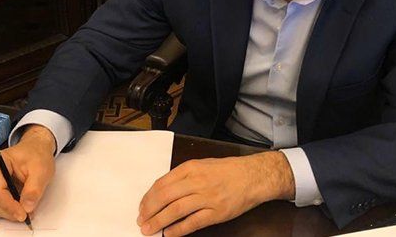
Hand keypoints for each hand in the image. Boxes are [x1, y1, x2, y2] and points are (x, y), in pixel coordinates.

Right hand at [0, 125, 55, 220]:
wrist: (34, 149)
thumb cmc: (36, 156)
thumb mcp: (41, 171)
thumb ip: (34, 189)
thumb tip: (27, 207)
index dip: (9, 207)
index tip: (23, 214)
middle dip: (8, 211)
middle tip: (25, 214)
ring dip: (5, 213)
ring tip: (21, 208)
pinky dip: (1, 210)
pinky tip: (14, 206)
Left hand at [136, 151, 294, 235]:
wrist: (253, 176)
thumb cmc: (228, 170)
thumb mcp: (203, 165)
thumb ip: (183, 176)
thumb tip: (163, 191)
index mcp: (191, 168)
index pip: (162, 183)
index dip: (148, 197)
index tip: (142, 206)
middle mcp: (197, 181)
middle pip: (165, 197)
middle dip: (149, 210)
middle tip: (141, 220)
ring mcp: (207, 197)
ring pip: (176, 210)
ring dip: (159, 221)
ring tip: (149, 229)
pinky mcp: (217, 212)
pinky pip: (193, 222)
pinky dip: (179, 229)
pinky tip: (169, 234)